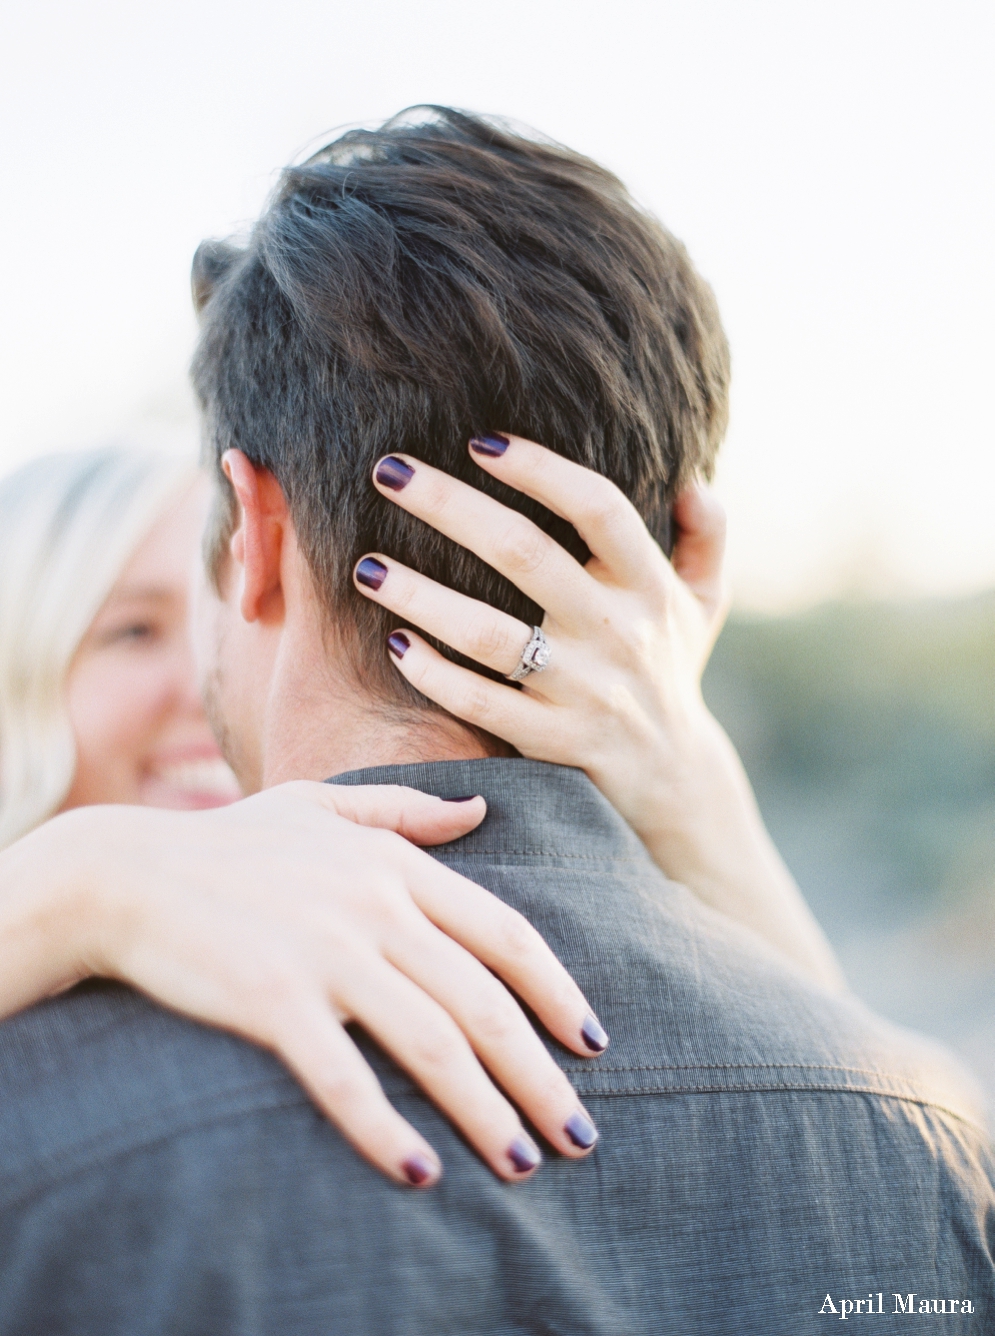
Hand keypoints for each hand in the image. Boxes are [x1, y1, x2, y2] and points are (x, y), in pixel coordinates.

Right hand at [0, 782, 606, 1185]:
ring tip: (523, 1163)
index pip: (506, 935)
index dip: (557, 992)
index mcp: (395, 866)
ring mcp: (326, 953)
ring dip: (487, 1113)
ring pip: (434, 1045)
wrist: (125, 872)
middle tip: (580, 1136)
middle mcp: (375, 908)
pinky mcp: (273, 999)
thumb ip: (406, 810)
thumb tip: (480, 811)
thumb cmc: (229, 844)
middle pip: (484, 1004)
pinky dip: (388, 1129)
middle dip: (542, 1077)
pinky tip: (422, 1172)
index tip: (593, 1043)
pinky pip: (346, 1078)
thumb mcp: (322, 807)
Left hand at [356, 434, 727, 851]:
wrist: (675, 780)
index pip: (598, 507)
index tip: (480, 442)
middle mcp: (617, 632)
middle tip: (386, 471)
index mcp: (649, 586)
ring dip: (419, 595)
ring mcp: (583, 691)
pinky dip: (433, 675)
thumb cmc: (674, 670)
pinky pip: (481, 705)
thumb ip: (708, 537)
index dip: (541, 469)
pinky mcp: (553, 741)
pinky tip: (392, 643)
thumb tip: (694, 481)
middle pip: (525, 554)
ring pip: (489, 635)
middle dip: (449, 505)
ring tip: (365, 566)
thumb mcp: (706, 603)